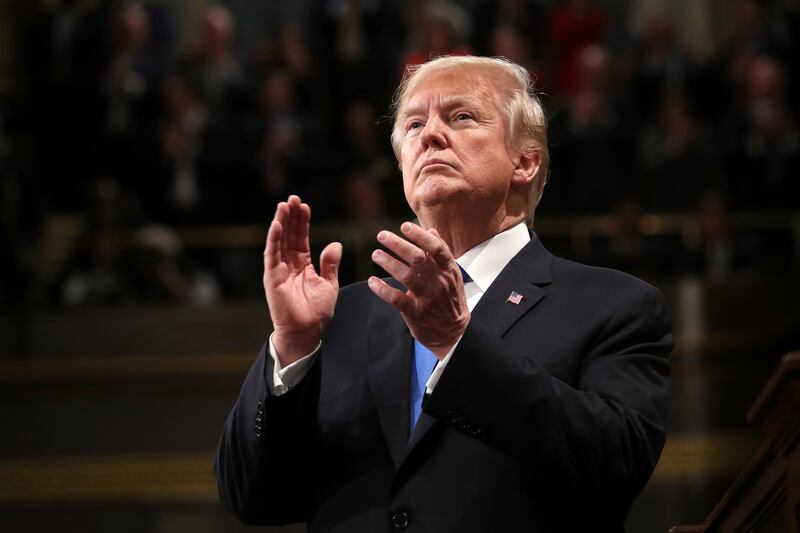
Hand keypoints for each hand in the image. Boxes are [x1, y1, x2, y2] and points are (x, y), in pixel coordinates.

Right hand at [263, 195, 341, 365]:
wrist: (307, 331)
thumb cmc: (316, 311)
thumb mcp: (329, 284)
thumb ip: (330, 264)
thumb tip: (335, 244)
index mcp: (303, 264)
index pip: (301, 238)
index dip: (303, 222)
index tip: (305, 206)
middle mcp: (289, 264)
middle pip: (289, 235)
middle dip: (291, 216)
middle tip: (293, 198)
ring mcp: (279, 269)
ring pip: (279, 241)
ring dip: (281, 222)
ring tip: (284, 205)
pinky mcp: (272, 277)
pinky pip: (271, 255)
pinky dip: (273, 239)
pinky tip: (276, 224)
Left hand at [368, 222, 469, 358]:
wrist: (454, 333)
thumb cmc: (451, 300)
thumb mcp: (452, 275)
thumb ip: (441, 253)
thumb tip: (431, 231)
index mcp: (449, 270)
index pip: (436, 248)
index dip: (419, 235)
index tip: (404, 226)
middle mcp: (439, 282)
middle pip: (418, 259)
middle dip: (398, 244)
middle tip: (382, 236)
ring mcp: (428, 298)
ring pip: (406, 276)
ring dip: (388, 263)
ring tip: (375, 254)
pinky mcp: (416, 313)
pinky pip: (397, 299)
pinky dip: (383, 289)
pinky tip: (372, 281)